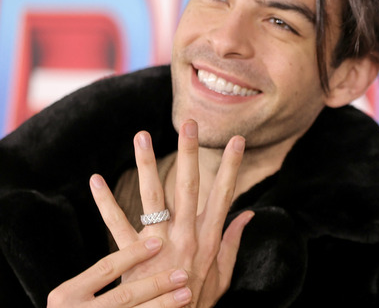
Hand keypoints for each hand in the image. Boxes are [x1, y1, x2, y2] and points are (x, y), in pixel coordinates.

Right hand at [47, 237, 191, 306]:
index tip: (159, 242)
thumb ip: (94, 278)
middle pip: (125, 295)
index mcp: (67, 294)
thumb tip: (132, 244)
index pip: (106, 268)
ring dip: (163, 304)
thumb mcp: (72, 295)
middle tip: (182, 273)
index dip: (133, 254)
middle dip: (156, 284)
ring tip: (186, 294)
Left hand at [90, 120, 253, 306]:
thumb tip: (248, 214)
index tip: (238, 139)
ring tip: (141, 135)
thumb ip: (233, 242)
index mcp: (210, 238)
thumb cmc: (197, 302)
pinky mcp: (132, 257)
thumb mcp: (222, 275)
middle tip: (189, 123)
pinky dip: (105, 202)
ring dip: (146, 164)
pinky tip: (95, 180)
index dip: (231, 166)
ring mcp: (159, 245)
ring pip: (152, 197)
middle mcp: (186, 236)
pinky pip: (117, 224)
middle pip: (189, 186)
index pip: (224, 194)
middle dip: (190, 152)